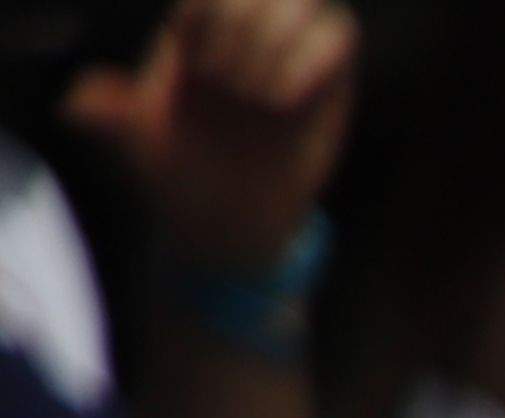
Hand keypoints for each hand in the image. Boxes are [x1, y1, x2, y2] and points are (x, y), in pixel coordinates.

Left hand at [55, 0, 358, 278]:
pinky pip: (339, 38)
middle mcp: (247, 35)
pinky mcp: (332, 82)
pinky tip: (282, 102)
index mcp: (197, 30)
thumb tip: (78, 102)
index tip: (191, 67)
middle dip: (239, 31)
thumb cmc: (177, 173)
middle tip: (225, 84)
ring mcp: (294, 55)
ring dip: (275, 46)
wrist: (230, 221)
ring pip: (302, 3)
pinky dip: (312, 63)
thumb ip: (105, 115)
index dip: (202, 16)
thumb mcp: (134, 142)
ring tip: (256, 96)